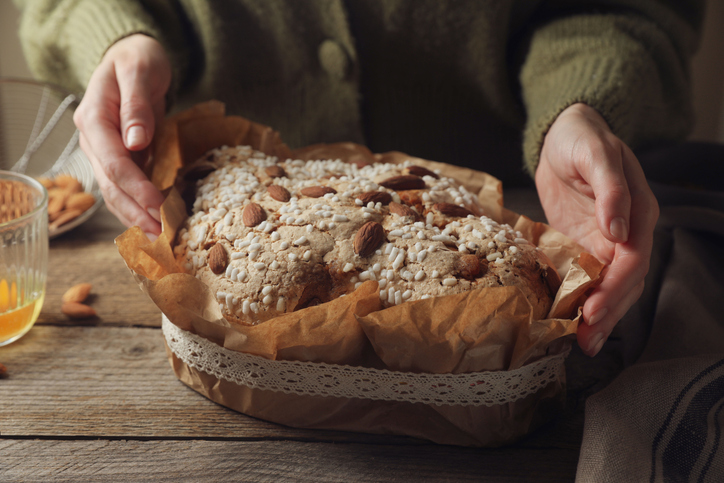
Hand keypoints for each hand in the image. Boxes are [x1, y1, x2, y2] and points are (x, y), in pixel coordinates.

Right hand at [73, 34, 171, 237]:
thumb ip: (136, 105)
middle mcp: (93, 138)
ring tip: (158, 236)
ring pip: (114, 190)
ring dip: (134, 214)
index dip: (135, 187)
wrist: (133, 57)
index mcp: (94, 118)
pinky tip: (153, 221)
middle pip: (110, 184)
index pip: (113, 161)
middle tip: (160, 234)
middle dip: (135, 210)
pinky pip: (124, 186)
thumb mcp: (140, 71)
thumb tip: (136, 141)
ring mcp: (103, 149)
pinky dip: (138, 204)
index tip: (158, 206)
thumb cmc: (138, 59)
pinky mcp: (118, 156)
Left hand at [536, 103, 658, 356]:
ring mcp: (608, 241)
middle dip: (608, 312)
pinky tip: (574, 323)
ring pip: (611, 286)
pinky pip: (591, 278)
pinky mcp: (587, 245)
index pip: (633, 260)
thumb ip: (610, 189)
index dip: (614, 288)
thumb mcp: (595, 154)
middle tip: (587, 340)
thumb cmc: (582, 139)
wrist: (563, 137)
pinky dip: (585, 301)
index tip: (593, 310)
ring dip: (601, 316)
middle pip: (626, 281)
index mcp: (638, 211)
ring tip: (585, 344)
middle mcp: (628, 232)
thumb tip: (619, 229)